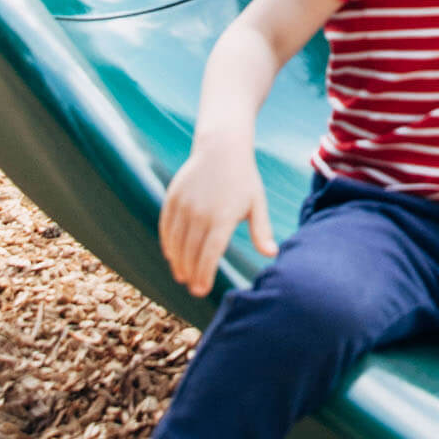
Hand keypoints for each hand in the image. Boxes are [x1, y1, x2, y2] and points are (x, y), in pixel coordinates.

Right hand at [158, 131, 276, 295]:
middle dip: (191, 273)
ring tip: (182, 275)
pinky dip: (167, 244)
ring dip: (177, 262)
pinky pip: (166, 227)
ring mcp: (184, 205)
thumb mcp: (257, 203)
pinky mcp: (172, 198)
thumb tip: (272, 254)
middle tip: (194, 289)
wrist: (221, 148)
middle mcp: (200, 213)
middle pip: (191, 252)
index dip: (204, 274)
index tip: (202, 290)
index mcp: (223, 217)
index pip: (210, 254)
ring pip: (176, 242)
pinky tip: (172, 255)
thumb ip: (261, 230)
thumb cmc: (243, 179)